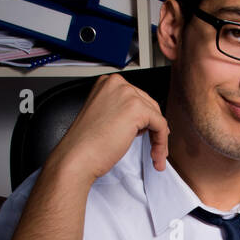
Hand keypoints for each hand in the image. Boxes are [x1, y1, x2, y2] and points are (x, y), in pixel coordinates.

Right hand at [47, 74, 170, 183]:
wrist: (77, 156)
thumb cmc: (86, 144)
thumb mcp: (105, 117)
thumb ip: (121, 112)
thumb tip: (143, 121)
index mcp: (107, 83)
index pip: (136, 98)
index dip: (144, 120)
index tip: (148, 135)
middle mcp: (117, 84)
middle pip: (149, 105)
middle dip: (153, 129)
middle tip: (154, 148)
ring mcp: (127, 94)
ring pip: (156, 116)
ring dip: (159, 139)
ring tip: (155, 156)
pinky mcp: (136, 109)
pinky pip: (161, 125)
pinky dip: (162, 142)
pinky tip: (157, 155)